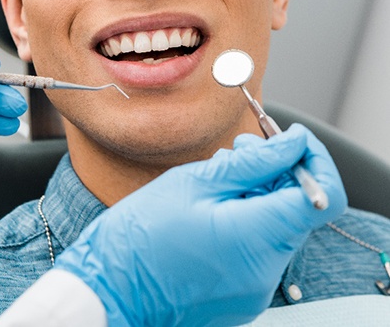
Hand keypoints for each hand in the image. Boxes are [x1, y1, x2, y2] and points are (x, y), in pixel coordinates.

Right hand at [54, 125, 346, 325]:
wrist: (109, 290)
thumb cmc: (140, 235)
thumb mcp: (195, 182)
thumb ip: (253, 162)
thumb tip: (294, 142)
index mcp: (256, 238)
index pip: (322, 196)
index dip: (313, 159)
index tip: (290, 138)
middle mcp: (266, 270)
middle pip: (299, 207)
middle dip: (278, 170)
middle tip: (241, 149)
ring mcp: (256, 287)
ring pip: (279, 224)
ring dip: (260, 192)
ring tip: (219, 175)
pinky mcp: (243, 294)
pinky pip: (261, 246)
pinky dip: (248, 217)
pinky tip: (214, 204)